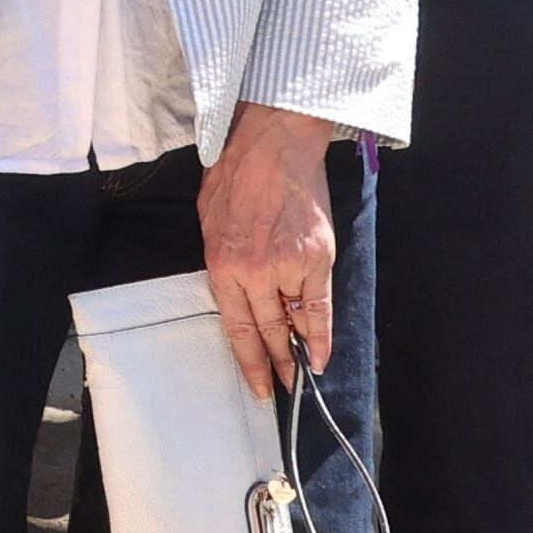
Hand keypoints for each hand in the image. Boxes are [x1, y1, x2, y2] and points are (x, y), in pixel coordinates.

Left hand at [199, 103, 340, 398]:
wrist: (272, 143)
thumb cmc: (236, 174)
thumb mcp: (209, 219)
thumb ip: (221, 257)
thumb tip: (232, 286)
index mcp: (222, 265)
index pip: (237, 327)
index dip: (249, 361)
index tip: (258, 386)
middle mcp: (255, 273)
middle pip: (266, 331)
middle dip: (274, 364)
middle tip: (281, 389)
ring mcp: (289, 267)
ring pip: (294, 321)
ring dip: (298, 353)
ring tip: (302, 377)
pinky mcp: (317, 258)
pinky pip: (321, 306)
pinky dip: (323, 333)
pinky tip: (323, 356)